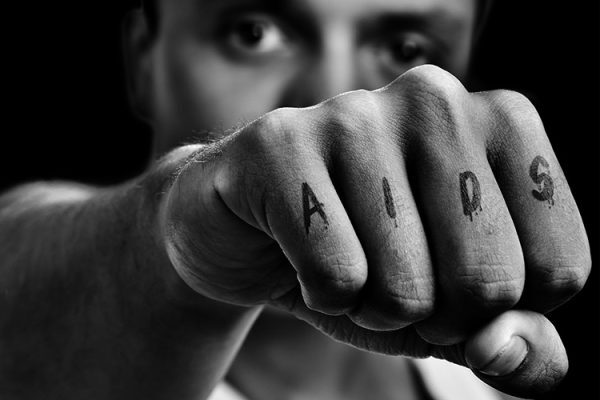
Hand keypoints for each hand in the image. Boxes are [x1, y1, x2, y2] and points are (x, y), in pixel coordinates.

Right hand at [159, 65, 589, 396]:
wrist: (256, 231)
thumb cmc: (369, 259)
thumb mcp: (458, 309)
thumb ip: (519, 343)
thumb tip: (503, 347)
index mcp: (502, 121)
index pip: (558, 268)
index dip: (500, 311)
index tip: (450, 281)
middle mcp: (436, 97)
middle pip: (491, 281)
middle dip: (437, 316)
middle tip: (391, 278)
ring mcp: (354, 113)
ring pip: (408, 285)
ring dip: (373, 308)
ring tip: (346, 262)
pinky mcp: (281, 142)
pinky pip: (337, 274)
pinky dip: (322, 296)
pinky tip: (299, 254)